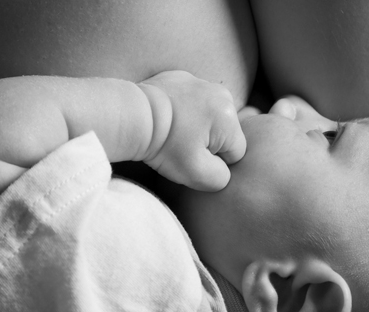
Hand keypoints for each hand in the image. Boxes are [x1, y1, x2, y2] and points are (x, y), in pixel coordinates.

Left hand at [138, 71, 245, 190]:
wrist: (132, 116)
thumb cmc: (164, 146)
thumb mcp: (197, 174)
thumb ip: (221, 178)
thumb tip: (224, 170)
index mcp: (229, 117)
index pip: (235, 152)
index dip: (215, 162)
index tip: (192, 157)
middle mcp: (221, 94)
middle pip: (224, 132)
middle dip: (208, 143)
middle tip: (181, 146)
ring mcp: (201, 81)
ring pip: (209, 117)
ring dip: (196, 127)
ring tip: (173, 133)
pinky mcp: (181, 77)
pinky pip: (192, 101)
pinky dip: (182, 111)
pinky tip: (167, 119)